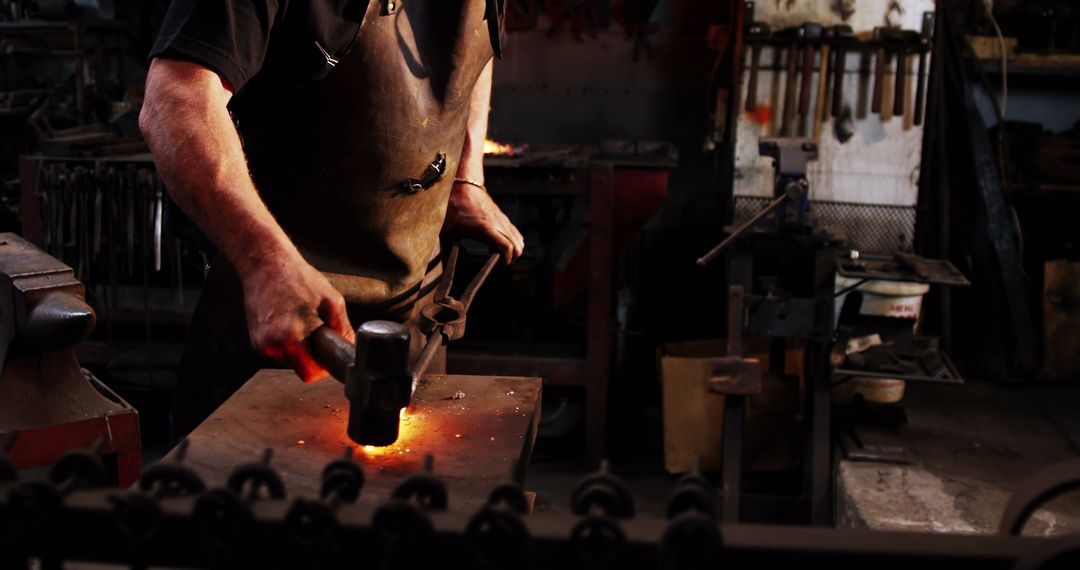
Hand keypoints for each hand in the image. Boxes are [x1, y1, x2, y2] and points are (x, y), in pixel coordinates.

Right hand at [239, 254, 354, 382]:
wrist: (265, 262)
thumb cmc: (298, 278)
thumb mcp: (332, 301)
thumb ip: (343, 329)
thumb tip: (349, 349)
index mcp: (290, 338)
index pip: (308, 374)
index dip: (322, 368)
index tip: (328, 356)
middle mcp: (270, 344)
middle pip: (299, 367)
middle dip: (311, 354)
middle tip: (317, 329)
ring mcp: (260, 342)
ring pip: (288, 359)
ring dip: (299, 347)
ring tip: (301, 320)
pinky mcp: (255, 338)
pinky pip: (278, 349)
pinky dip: (287, 340)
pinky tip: (289, 319)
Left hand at [442, 182, 524, 262]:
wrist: (463, 186)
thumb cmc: (453, 208)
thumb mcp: (447, 231)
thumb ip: (447, 250)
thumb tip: (446, 266)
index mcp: (486, 229)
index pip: (507, 248)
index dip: (506, 260)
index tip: (498, 265)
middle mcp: (498, 224)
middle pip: (517, 246)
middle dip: (511, 258)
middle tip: (497, 261)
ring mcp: (502, 220)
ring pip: (518, 239)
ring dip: (512, 249)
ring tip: (496, 252)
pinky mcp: (503, 217)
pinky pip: (514, 232)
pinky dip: (511, 241)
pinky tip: (495, 242)